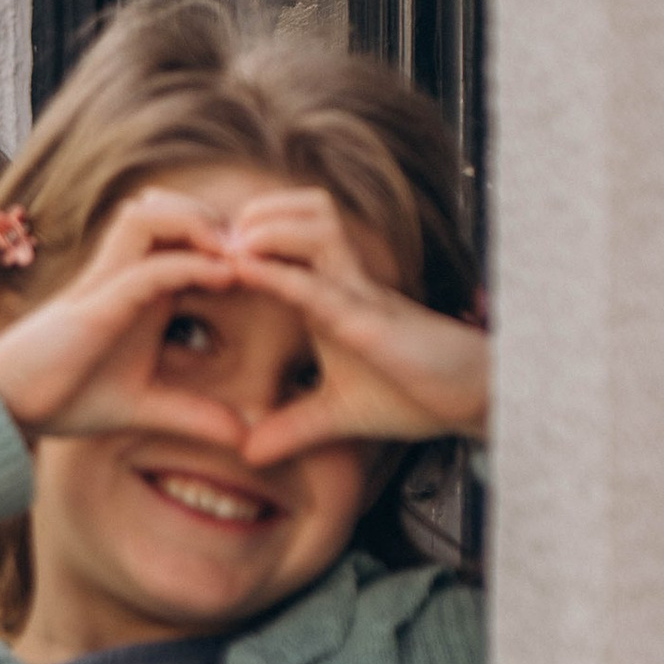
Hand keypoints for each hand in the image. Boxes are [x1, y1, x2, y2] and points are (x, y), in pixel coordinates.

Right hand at [0, 189, 254, 452]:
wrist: (7, 406)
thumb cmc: (63, 397)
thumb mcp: (144, 409)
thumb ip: (193, 415)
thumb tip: (243, 436)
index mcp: (139, 288)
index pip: (187, 238)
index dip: (231, 241)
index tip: (275, 266)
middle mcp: (123, 271)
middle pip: (172, 208)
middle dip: (220, 218)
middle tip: (264, 249)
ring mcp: (107, 279)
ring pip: (153, 214)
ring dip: (200, 225)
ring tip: (241, 254)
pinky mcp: (98, 300)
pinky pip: (149, 264)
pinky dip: (189, 263)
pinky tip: (226, 276)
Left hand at [221, 190, 489, 463]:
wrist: (474, 403)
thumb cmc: (416, 395)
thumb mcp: (338, 417)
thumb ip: (291, 428)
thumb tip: (247, 451)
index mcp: (330, 295)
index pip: (283, 245)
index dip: (239, 235)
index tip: (189, 241)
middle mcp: (345, 282)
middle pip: (300, 212)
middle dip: (250, 211)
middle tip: (203, 228)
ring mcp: (362, 295)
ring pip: (317, 227)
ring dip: (268, 227)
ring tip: (223, 240)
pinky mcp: (374, 322)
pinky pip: (325, 286)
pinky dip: (284, 276)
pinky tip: (247, 268)